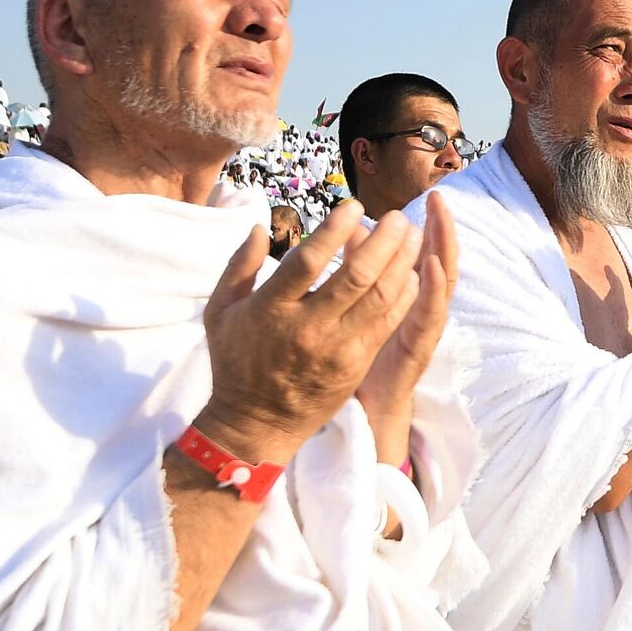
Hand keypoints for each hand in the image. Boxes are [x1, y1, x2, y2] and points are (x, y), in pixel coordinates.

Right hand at [197, 202, 422, 465]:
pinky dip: (402, 296)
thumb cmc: (236, 362)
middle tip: (397, 217)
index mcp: (271, 309)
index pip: (307, 262)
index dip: (334, 231)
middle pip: (355, 277)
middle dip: (383, 242)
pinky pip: (386, 324)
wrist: (256, 424)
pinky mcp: (355, 365)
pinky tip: (411, 274)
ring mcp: (335, 349)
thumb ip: (237, 266)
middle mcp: (307, 328)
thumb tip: (257, 226)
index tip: (353, 207)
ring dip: (401, 263)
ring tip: (412, 236)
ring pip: (378, 299)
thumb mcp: (219, 312)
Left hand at [357, 191, 459, 460]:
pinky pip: (428, 317)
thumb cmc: (355, 360)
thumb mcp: (354, 308)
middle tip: (440, 198)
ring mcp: (422, 330)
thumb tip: (352, 231)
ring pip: (440, 285)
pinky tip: (428, 265)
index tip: (430, 197)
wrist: (366, 413)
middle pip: (437, 262)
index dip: (428, 226)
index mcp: (406, 299)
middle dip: (440, 230)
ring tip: (442, 219)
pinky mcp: (417, 350)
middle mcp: (420, 311)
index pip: (423, 255)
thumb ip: (354, 270)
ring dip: (442, 251)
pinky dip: (431, 289)